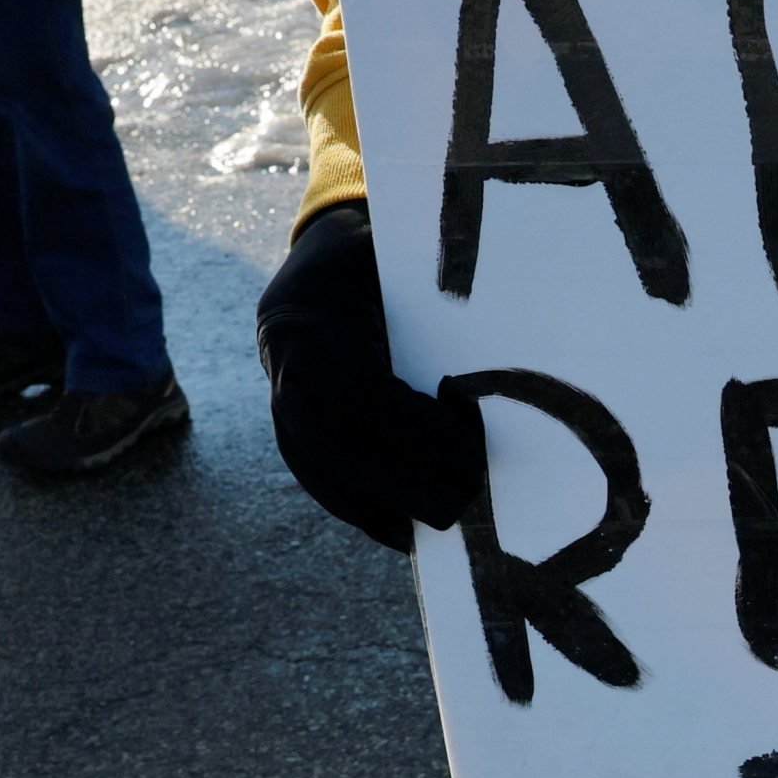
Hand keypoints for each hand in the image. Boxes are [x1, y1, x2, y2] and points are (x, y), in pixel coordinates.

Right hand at [257, 202, 486, 551]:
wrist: (329, 247)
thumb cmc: (386, 251)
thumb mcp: (408, 259)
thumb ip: (440, 305)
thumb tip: (501, 362)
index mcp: (310, 312)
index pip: (356, 391)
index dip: (411, 429)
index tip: (467, 449)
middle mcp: (281, 354)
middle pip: (329, 442)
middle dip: (398, 482)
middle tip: (462, 502)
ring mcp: (276, 385)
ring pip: (315, 466)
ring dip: (378, 505)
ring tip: (436, 526)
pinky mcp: (285, 415)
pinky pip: (315, 474)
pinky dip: (359, 507)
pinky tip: (400, 529)